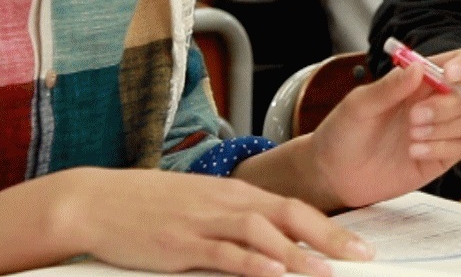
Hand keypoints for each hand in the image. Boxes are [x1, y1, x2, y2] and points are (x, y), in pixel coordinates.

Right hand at [0, 166, 370, 276]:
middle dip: (330, 237)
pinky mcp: (181, 244)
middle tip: (362, 257)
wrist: (97, 200)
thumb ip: (235, 223)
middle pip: (290, 215)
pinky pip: (223, 254)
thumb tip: (273, 247)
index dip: (330, 226)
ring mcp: (204, 221)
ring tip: (326, 273)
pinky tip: (272, 274)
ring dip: (297, 254)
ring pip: (262, 233)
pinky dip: (251, 264)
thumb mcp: (199, 207)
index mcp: (234, 192)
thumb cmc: (149, 206)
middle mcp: (226, 201)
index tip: (360, 245)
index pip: (293, 206)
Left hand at [306, 47, 460, 207]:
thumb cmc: (344, 131)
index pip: (460, 63)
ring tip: (412, 136)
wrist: (335, 174)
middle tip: (414, 117)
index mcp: (419, 81)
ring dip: (447, 127)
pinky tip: (414, 152)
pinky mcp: (440, 157)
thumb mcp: (359, 104)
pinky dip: (441, 148)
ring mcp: (441, 130)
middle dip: (448, 105)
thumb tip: (419, 67)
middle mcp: (435, 102)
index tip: (450, 75)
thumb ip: (390, 87)